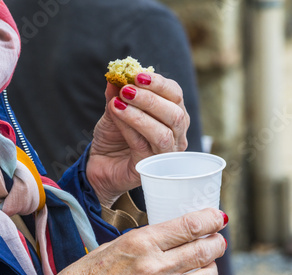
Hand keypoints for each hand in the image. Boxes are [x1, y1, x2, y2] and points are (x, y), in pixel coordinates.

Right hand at [44, 208, 226, 274]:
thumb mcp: (111, 247)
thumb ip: (145, 242)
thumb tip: (173, 237)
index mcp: (140, 243)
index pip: (190, 226)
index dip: (211, 219)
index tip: (218, 218)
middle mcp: (154, 268)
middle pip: (205, 251)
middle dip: (217, 243)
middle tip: (217, 241)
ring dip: (211, 270)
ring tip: (205, 266)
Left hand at [86, 73, 189, 206]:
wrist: (100, 164)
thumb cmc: (114, 137)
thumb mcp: (114, 109)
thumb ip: (117, 93)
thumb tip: (116, 74)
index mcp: (173, 116)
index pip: (176, 96)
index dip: (159, 84)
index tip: (137, 75)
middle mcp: (176, 136)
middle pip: (175, 115)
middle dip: (150, 99)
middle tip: (126, 90)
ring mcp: (165, 155)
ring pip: (163, 133)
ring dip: (140, 115)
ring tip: (118, 103)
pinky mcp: (150, 168)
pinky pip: (143, 145)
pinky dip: (129, 128)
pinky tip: (116, 115)